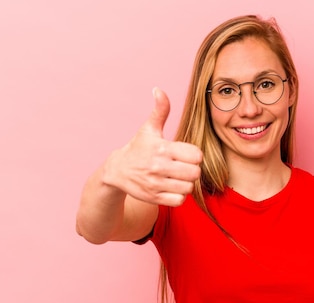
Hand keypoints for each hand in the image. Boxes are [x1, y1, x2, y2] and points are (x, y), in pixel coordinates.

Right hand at [104, 88, 202, 206]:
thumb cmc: (138, 148)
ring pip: (188, 188)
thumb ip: (160, 110)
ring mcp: (156, 183)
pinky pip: (178, 201)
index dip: (195, 155)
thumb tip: (158, 90)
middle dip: (192, 171)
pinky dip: (179, 196)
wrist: (117, 171)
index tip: (186, 155)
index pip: (196, 155)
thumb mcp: (148, 129)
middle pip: (194, 173)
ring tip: (178, 178)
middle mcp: (159, 166)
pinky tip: (172, 188)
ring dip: (186, 184)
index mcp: (162, 148)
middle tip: (184, 168)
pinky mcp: (153, 197)